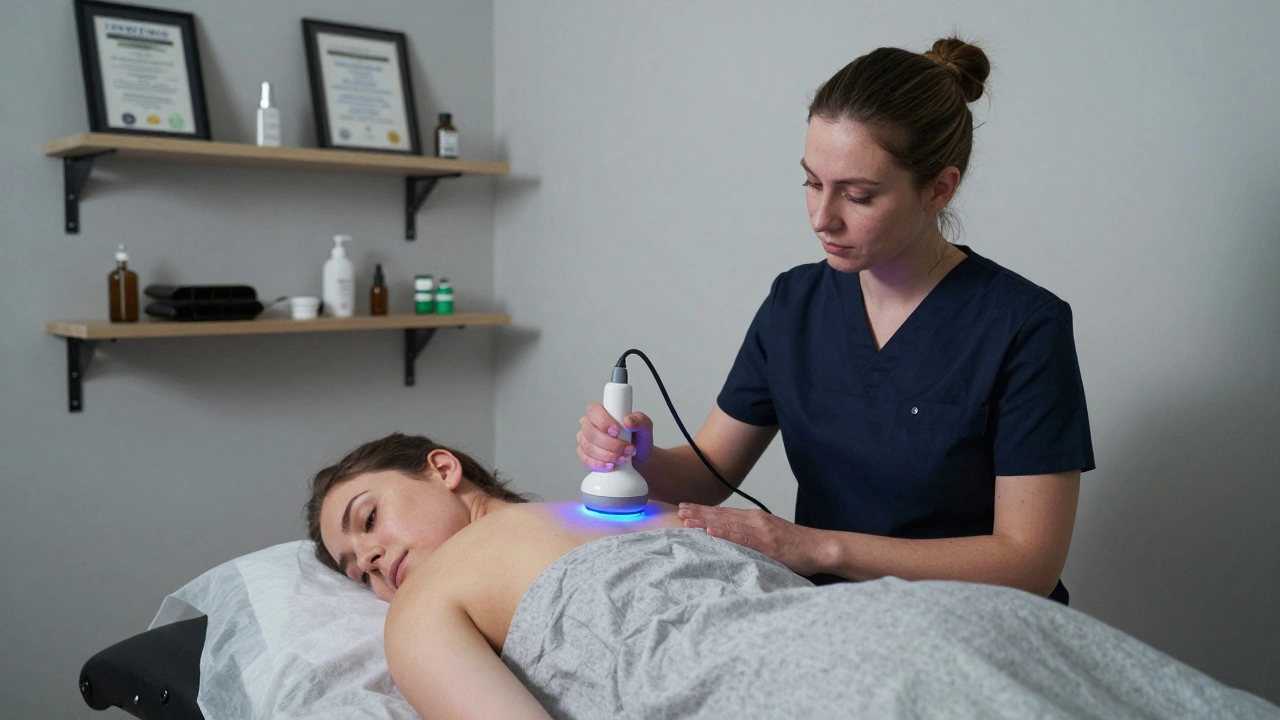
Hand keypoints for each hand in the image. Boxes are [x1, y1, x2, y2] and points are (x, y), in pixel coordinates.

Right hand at [576, 403, 652, 471]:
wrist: (636, 458)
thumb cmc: (637, 439)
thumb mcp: (645, 428)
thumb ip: (640, 420)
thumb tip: (628, 421)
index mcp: (600, 411)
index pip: (594, 412)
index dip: (604, 422)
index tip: (616, 432)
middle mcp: (589, 424)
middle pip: (591, 433)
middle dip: (611, 444)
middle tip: (628, 449)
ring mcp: (584, 440)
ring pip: (589, 448)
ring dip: (608, 455)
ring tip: (623, 459)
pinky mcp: (583, 455)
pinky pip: (585, 460)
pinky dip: (599, 464)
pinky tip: (610, 466)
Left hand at [677, 503, 827, 576]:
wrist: (820, 548)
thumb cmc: (796, 546)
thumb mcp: (771, 536)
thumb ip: (752, 536)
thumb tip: (731, 541)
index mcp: (755, 519)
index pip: (724, 513)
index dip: (704, 511)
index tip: (686, 509)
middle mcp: (756, 521)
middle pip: (722, 516)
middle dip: (699, 513)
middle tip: (678, 510)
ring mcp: (762, 532)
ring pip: (728, 525)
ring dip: (705, 522)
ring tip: (687, 520)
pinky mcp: (768, 545)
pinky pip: (743, 539)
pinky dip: (725, 535)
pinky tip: (711, 533)